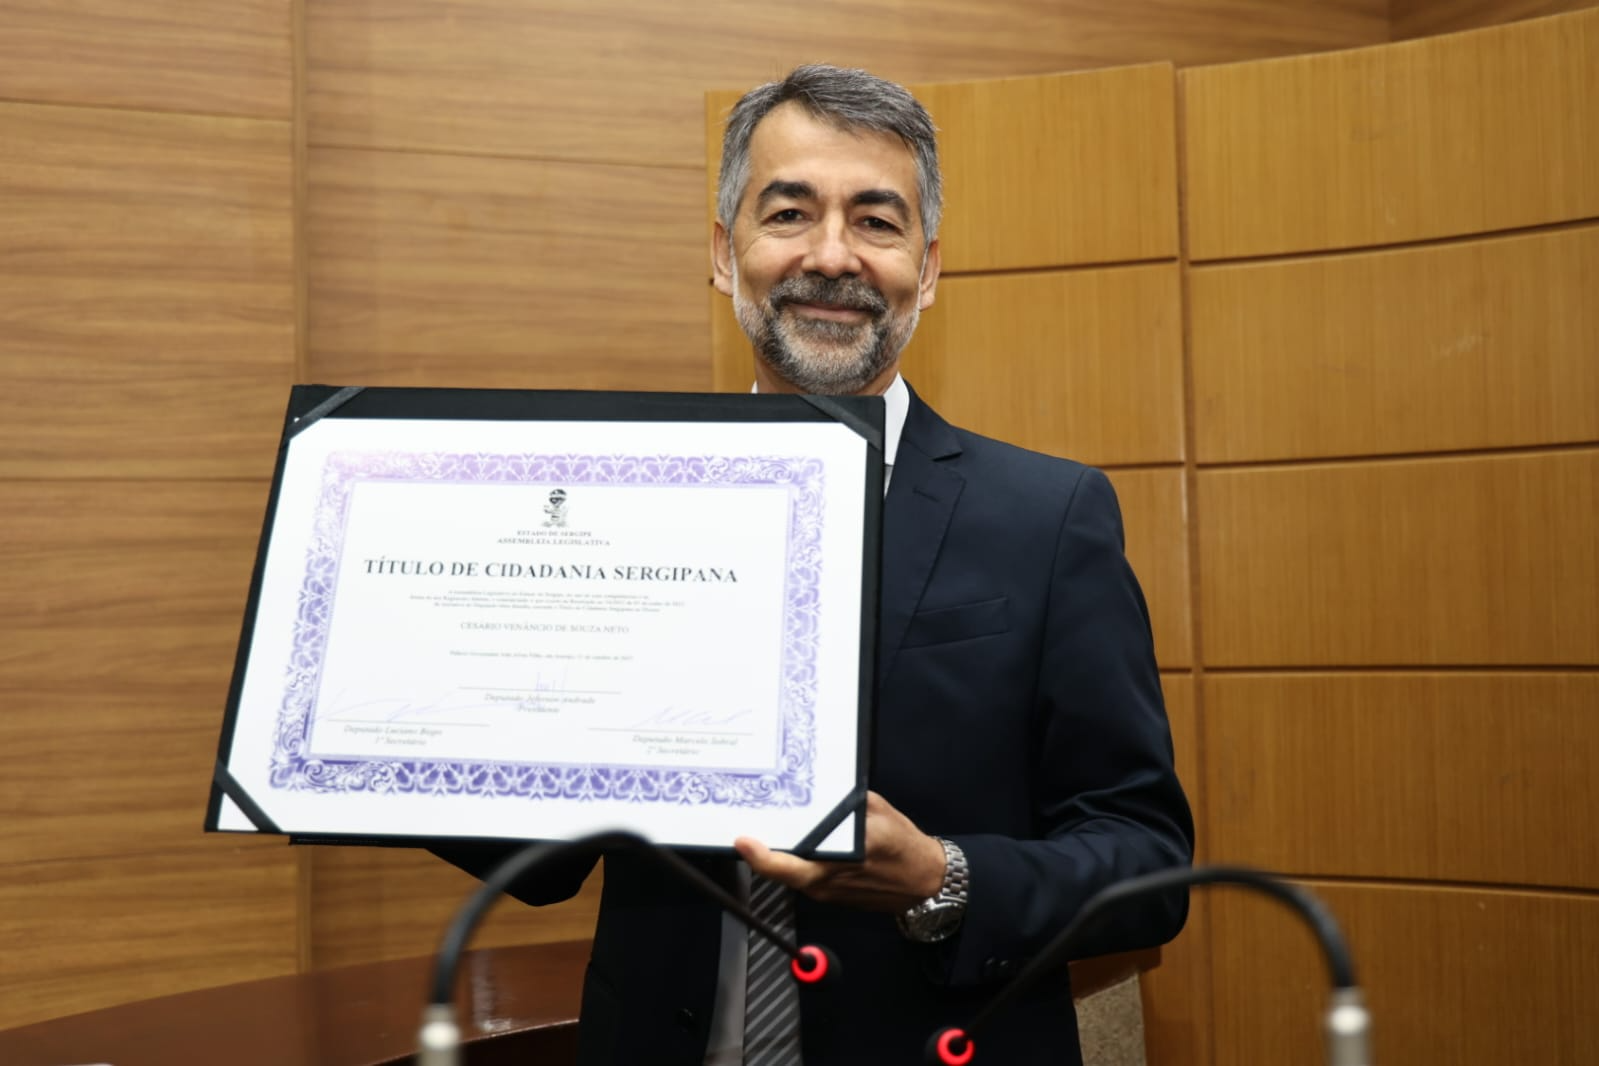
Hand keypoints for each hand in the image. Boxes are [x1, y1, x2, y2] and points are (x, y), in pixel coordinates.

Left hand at [734, 791, 946, 911]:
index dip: (762, 857)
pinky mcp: (830, 897)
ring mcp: (828, 893)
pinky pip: (803, 878)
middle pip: (782, 871)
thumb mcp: (879, 811)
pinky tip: (794, 844)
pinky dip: (795, 862)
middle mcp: (830, 881)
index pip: (792, 865)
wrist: (926, 883)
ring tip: (765, 831)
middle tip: (745, 830)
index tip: (743, 841)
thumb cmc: (905, 845)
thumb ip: (847, 802)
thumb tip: (819, 790)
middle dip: (761, 852)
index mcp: (843, 857)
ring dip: (777, 856)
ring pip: (790, 875)